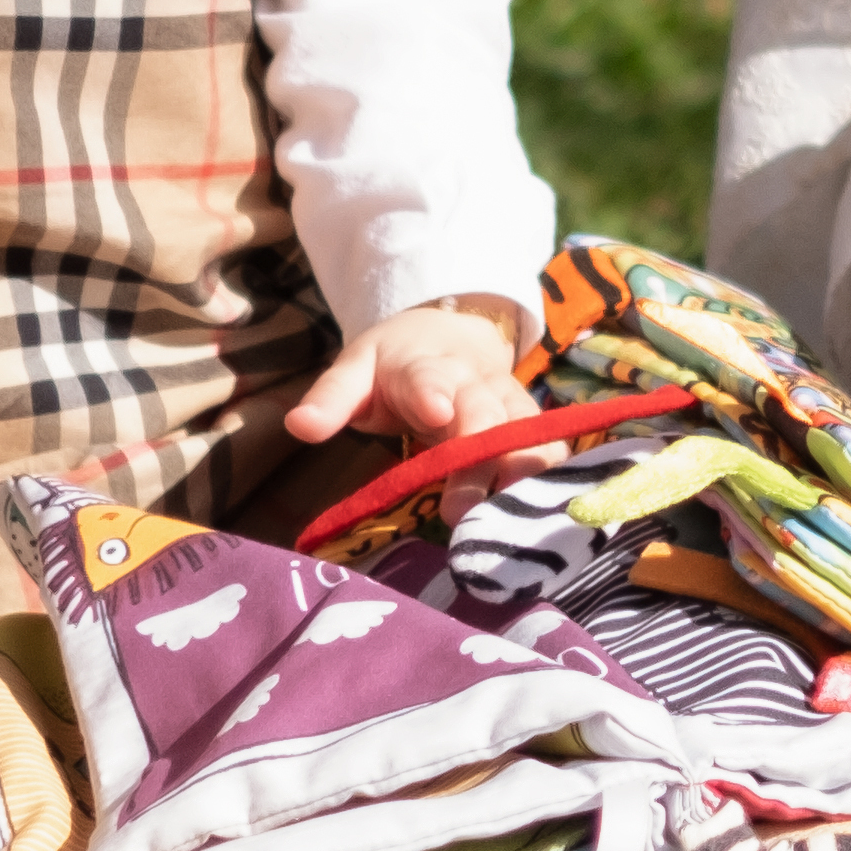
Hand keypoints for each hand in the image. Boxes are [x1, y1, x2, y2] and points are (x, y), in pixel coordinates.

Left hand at [288, 295, 540, 513]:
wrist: (450, 332)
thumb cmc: (394, 364)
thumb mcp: (355, 371)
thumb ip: (330, 400)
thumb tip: (299, 425)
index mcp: (426, 368)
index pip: (430, 379)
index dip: (435, 395)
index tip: (436, 413)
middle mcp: (475, 384)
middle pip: (486, 416)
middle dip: (477, 460)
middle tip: (457, 512)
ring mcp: (509, 404)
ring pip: (527, 433)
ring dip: (522, 474)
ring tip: (509, 519)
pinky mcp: (530, 426)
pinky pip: (549, 449)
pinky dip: (551, 479)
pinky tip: (544, 515)